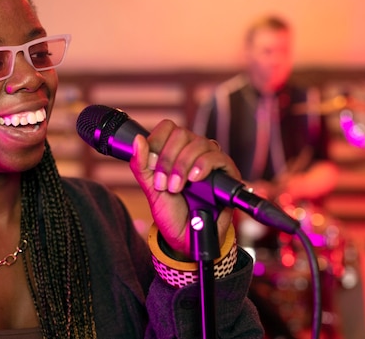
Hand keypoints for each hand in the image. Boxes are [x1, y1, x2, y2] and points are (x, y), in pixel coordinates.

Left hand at [130, 120, 239, 255]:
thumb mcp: (150, 188)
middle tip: (163, 184)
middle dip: (167, 160)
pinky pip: (217, 156)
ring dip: (182, 166)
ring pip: (198, 143)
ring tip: (176, 188)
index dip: (156, 141)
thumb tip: (137, 139)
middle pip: (181, 133)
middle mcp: (193, 151)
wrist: (186, 237)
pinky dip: (203, 165)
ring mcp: (210, 160)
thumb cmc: (170, 211)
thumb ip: (141, 165)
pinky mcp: (227, 172)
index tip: (151, 165)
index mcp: (174, 150)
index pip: (168, 127)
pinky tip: (195, 179)